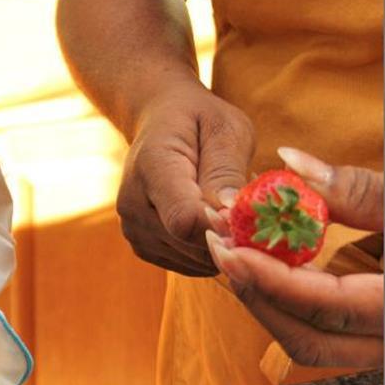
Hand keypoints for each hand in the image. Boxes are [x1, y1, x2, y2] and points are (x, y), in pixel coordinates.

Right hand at [117, 80, 255, 275]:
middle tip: (251, 208)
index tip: (250, 213)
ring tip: (231, 209)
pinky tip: (216, 223)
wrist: (161, 120)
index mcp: (151, 166)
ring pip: (194, 261)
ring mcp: (135, 230)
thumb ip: (227, 170)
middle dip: (230, 235)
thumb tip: (232, 213)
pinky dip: (211, 251)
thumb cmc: (200, 119)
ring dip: (223, 243)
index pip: (185, 219)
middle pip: (191, 245)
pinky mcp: (145, 247)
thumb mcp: (224, 129)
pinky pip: (190, 265)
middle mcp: (133, 204)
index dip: (223, 225)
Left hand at [206, 147, 382, 367]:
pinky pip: (314, 330)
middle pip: (304, 338)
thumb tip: (288, 164)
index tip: (232, 248)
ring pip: (305, 341)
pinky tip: (257, 261)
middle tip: (218, 245)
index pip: (326, 307)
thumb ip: (352, 188)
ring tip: (229, 246)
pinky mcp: (365, 334)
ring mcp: (378, 344)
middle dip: (253, 293)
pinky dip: (279, 298)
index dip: (274, 281)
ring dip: (260, 297)